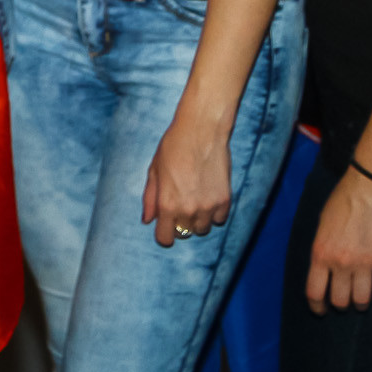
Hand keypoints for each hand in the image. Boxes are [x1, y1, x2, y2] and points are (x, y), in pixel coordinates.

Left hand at [142, 112, 232, 246]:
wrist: (201, 131)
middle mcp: (189, 210)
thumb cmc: (172, 148)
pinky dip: (214, 213)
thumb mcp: (154, 171)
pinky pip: (219, 219)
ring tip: (194, 198)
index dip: (164, 234)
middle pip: (185, 234)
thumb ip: (150, 198)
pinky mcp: (225, 200)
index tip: (165, 226)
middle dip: (180, 223)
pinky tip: (208, 196)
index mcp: (167, 204)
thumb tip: (147, 220)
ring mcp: (209, 206)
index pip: (165, 239)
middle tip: (180, 203)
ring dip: (198, 219)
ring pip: (203, 229)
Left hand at [306, 166, 371, 313]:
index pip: (315, 292)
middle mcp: (342, 263)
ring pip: (363, 299)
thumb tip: (324, 269)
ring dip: (361, 302)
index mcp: (321, 254)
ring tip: (361, 300)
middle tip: (344, 302)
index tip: (321, 311)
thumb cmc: (343, 201)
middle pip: (340, 300)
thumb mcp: (322, 225)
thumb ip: (322, 249)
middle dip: (341, 305)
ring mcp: (366, 263)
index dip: (317, 306)